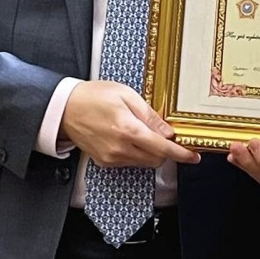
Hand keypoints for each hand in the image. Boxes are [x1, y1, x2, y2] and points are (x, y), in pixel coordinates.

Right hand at [60, 80, 199, 167]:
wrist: (65, 108)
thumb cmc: (94, 96)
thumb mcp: (127, 95)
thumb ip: (150, 115)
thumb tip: (168, 132)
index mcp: (128, 129)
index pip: (162, 148)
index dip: (181, 154)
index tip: (193, 156)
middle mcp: (120, 148)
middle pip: (156, 159)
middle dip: (167, 151)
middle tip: (168, 136)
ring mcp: (111, 158)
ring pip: (144, 163)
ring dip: (152, 152)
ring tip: (145, 132)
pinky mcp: (105, 162)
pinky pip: (130, 162)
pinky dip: (137, 153)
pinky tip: (131, 138)